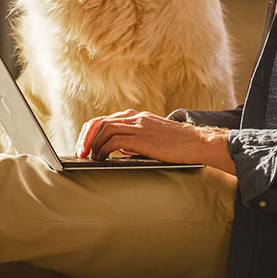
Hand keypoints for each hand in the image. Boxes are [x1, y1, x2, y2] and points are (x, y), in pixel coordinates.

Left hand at [78, 109, 235, 174]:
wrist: (196, 143)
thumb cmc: (176, 146)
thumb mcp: (152, 140)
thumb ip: (134, 142)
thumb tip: (116, 152)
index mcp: (136, 117)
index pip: (105, 120)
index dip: (90, 133)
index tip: (84, 147)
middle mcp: (135, 118)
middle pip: (99, 122)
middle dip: (86, 138)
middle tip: (80, 153)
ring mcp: (138, 125)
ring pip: (104, 129)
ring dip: (92, 145)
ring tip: (90, 158)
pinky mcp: (142, 136)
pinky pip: (114, 140)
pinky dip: (104, 150)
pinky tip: (103, 159)